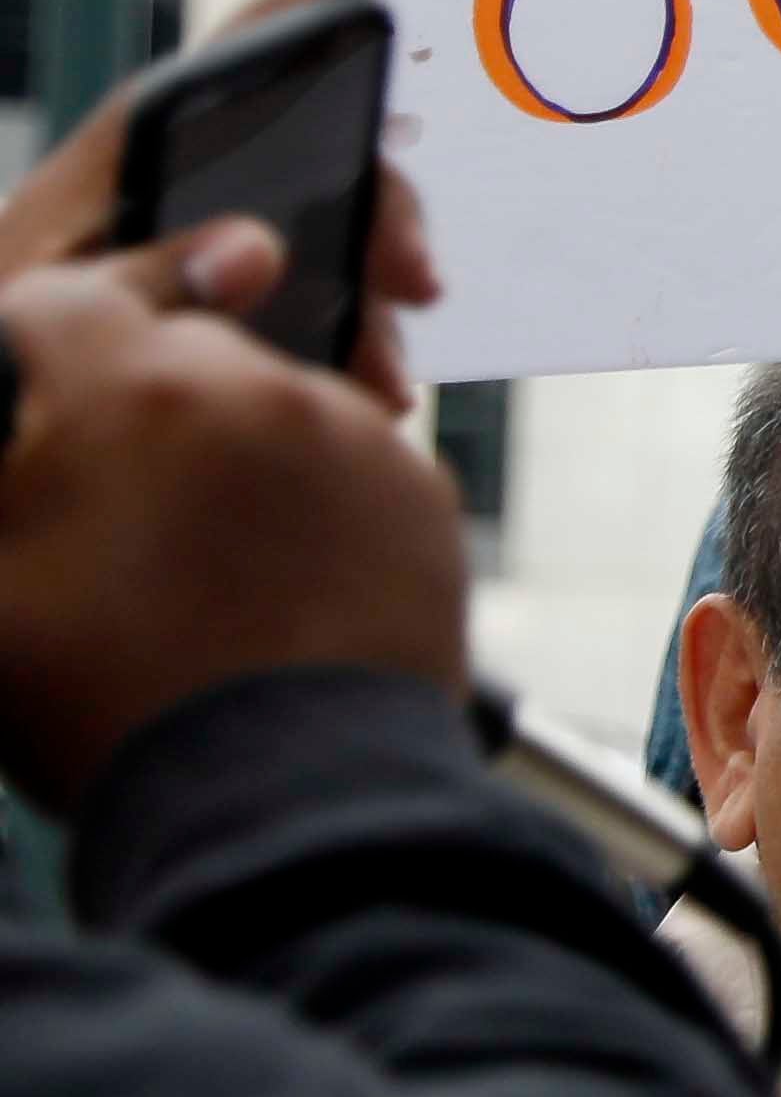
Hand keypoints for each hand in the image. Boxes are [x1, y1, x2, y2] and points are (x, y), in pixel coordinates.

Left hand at [0, 0, 446, 411]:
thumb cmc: (5, 345)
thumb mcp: (50, 306)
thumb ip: (145, 276)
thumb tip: (258, 251)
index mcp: (137, 149)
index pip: (242, 49)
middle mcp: (189, 174)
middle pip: (325, 156)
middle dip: (389, 214)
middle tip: (417, 284)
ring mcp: (215, 232)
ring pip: (335, 234)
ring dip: (374, 298)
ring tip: (380, 376)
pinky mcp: (226, 291)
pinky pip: (318, 297)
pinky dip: (353, 338)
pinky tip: (364, 385)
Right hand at [0, 228, 464, 807]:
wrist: (283, 795)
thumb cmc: (109, 700)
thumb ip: (5, 489)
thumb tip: (31, 466)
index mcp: (136, 387)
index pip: (69, 301)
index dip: (38, 342)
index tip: (34, 387)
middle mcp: (262, 385)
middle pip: (178, 354)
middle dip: (136, 408)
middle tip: (110, 506)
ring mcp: (357, 438)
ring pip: (270, 410)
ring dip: (228, 456)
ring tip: (193, 560)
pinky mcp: (423, 495)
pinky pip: (345, 467)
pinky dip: (306, 502)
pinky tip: (269, 580)